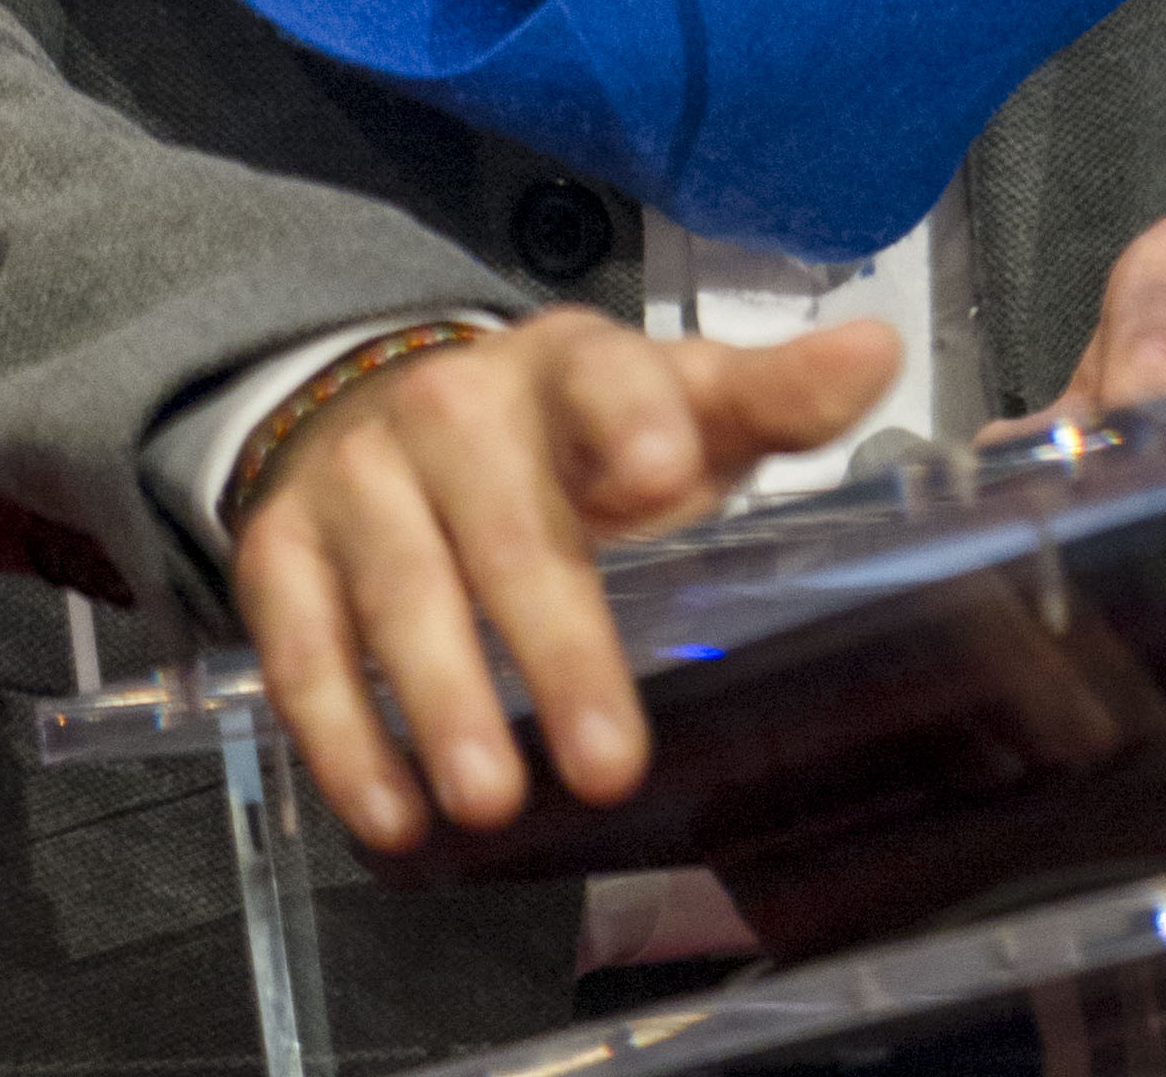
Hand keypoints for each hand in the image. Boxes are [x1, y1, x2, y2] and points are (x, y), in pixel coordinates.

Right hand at [230, 303, 898, 850]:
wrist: (389, 413)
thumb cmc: (567, 437)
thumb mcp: (671, 406)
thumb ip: (770, 402)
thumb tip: (880, 353)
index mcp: (565, 370)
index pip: (602, 377)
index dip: (632, 416)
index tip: (667, 470)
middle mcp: (454, 409)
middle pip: (509, 525)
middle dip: (556, 644)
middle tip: (605, 761)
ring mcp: (360, 476)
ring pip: (403, 588)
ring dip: (444, 698)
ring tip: (489, 800)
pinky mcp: (285, 548)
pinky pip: (303, 644)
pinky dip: (341, 733)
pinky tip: (390, 812)